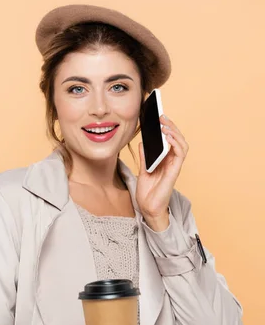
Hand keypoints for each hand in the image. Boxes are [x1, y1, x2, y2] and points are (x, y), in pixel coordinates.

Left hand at [136, 115, 188, 230]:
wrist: (147, 208)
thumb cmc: (147, 192)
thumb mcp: (142, 170)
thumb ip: (145, 157)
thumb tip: (143, 143)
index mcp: (165, 161)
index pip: (170, 141)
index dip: (167, 129)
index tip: (159, 118)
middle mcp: (171, 162)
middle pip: (177, 140)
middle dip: (171, 126)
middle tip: (162, 117)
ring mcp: (174, 166)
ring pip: (182, 144)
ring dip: (175, 133)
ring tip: (165, 125)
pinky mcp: (174, 171)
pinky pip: (180, 154)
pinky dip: (175, 143)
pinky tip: (168, 136)